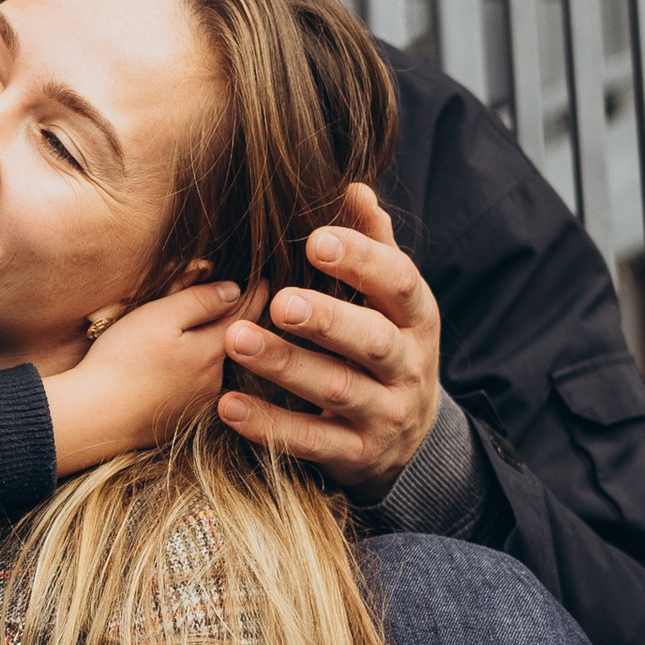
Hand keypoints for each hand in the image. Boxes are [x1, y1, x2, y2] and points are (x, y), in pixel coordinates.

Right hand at [45, 280, 241, 475]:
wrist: (93, 419)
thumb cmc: (122, 362)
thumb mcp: (160, 318)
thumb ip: (200, 301)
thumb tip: (235, 291)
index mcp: (213, 351)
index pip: (246, 315)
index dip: (257, 294)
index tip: (265, 280)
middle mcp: (215, 381)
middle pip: (230, 342)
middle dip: (228, 321)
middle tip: (222, 298)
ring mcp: (198, 405)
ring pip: (211, 366)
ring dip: (205, 349)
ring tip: (183, 334)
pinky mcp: (179, 421)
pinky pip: (193, 388)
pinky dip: (188, 373)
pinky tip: (167, 369)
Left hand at [215, 186, 441, 493]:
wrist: (408, 439)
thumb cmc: (385, 348)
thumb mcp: (391, 303)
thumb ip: (375, 247)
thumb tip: (355, 188)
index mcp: (417, 318)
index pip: (400, 283)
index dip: (363, 261)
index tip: (317, 241)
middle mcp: (408, 367)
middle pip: (372, 342)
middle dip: (326, 320)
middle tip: (278, 300)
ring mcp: (385, 416)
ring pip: (336, 391)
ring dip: (285, 365)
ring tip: (236, 340)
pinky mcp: (356, 456)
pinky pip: (311, 442)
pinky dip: (268, 426)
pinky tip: (227, 404)